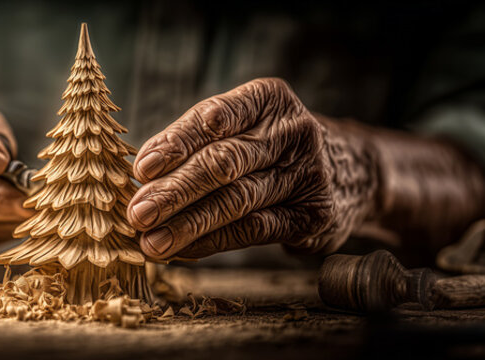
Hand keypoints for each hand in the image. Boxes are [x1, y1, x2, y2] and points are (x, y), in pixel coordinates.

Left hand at [128, 78, 379, 259]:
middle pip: (223, 163)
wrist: (348, 172)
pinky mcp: (312, 215)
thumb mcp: (240, 127)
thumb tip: (139, 174)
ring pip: (236, 201)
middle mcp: (292, 132)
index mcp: (268, 99)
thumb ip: (193, 142)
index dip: (176, 143)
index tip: (141, 168)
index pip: (215, 117)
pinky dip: (212, 241)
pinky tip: (182, 250)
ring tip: (150, 240)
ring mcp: (306, 174)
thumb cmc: (267, 145)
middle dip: (175, 190)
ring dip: (188, 224)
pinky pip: (253, 230)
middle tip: (137, 213)